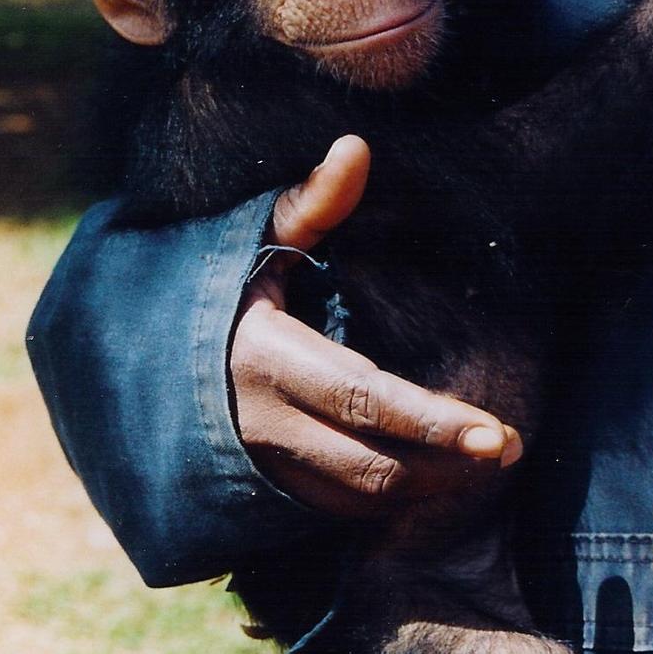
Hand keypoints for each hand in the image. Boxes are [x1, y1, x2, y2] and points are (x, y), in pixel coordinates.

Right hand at [230, 135, 522, 520]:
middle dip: (448, 463)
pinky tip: (434, 471)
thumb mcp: (256, 241)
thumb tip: (356, 147)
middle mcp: (263, 425)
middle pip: (373, 464)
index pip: (362, 400)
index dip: (431, 421)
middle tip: (510, 449)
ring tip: (488, 458)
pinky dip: (394, 495)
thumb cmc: (216, 289)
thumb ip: (312, 205)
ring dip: (430, 484)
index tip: (494, 431)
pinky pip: (342, 506)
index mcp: (265, 359)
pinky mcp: (269, 493)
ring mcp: (265, 467)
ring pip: (362, 495)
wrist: (141, 362)